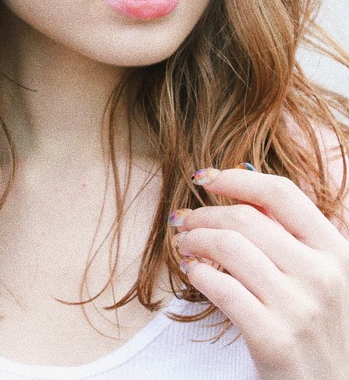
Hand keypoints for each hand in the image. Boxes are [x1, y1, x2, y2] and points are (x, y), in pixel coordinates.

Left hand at [170, 166, 348, 379]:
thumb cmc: (319, 327)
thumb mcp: (320, 274)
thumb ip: (287, 232)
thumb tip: (239, 179)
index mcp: (336, 251)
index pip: (280, 193)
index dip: (234, 179)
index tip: (204, 178)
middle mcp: (322, 274)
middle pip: (245, 218)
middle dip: (203, 213)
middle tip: (182, 220)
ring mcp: (299, 307)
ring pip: (228, 246)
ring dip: (194, 239)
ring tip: (183, 244)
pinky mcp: (275, 338)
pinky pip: (222, 288)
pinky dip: (198, 274)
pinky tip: (192, 273)